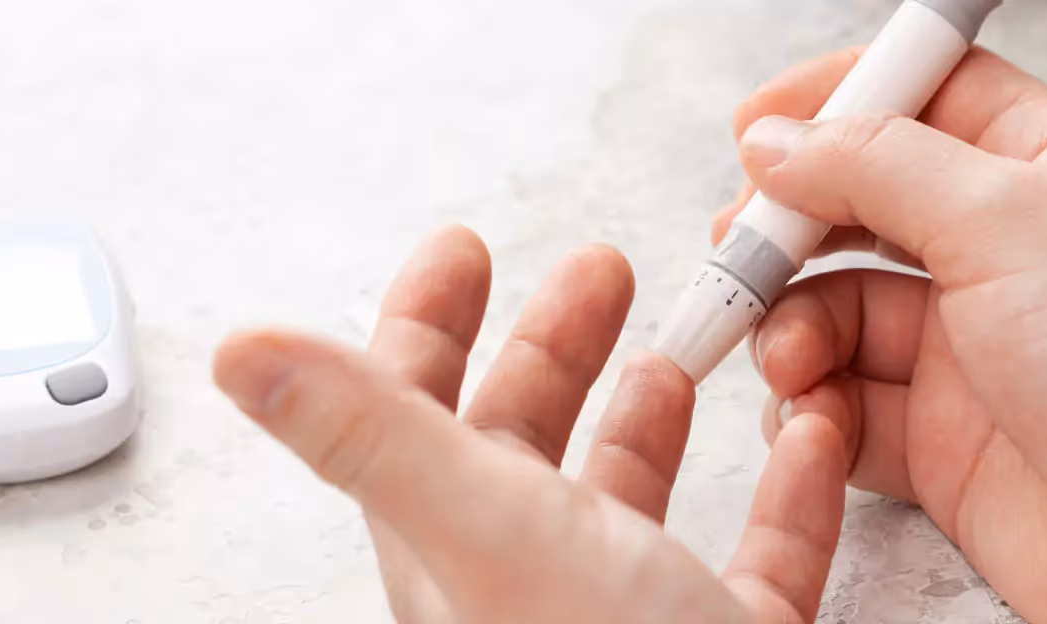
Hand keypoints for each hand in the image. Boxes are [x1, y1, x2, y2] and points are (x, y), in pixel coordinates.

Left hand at [214, 226, 855, 622]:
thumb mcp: (484, 535)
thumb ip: (372, 435)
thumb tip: (238, 349)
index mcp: (456, 545)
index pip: (412, 414)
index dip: (425, 325)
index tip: (462, 249)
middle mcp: (530, 582)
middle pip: (520, 446)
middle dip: (554, 348)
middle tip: (598, 273)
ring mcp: (630, 621)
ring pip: (629, 504)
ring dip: (651, 417)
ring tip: (682, 354)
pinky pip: (758, 559)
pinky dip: (785, 490)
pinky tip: (807, 439)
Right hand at [715, 48, 1046, 622]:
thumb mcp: (1003, 216)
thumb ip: (877, 165)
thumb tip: (778, 140)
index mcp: (1040, 172)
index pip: (927, 99)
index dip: (839, 101)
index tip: (759, 127)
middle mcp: (1002, 255)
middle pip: (860, 210)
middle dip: (789, 229)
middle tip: (740, 249)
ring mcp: (969, 351)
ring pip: (838, 314)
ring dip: (791, 328)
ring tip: (787, 356)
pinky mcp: (942, 442)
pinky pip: (844, 408)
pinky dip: (811, 410)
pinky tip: (813, 414)